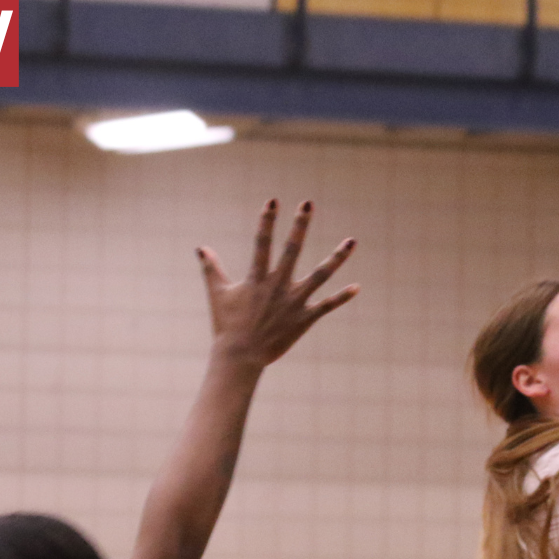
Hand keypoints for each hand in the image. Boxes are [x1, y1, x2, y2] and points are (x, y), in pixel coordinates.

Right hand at [198, 200, 358, 367]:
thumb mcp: (218, 295)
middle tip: (308, 204)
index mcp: (257, 279)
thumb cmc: (227, 326)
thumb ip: (212, 269)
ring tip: (352, 241)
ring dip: (337, 258)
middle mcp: (278, 286)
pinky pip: (327, 306)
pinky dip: (342, 297)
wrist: (240, 357)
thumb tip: (201, 248)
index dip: (267, 221)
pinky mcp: (304, 319)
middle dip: (299, 226)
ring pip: (320, 275)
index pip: (262, 243)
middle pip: (292, 250)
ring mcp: (294, 302)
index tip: (273, 200)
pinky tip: (357, 287)